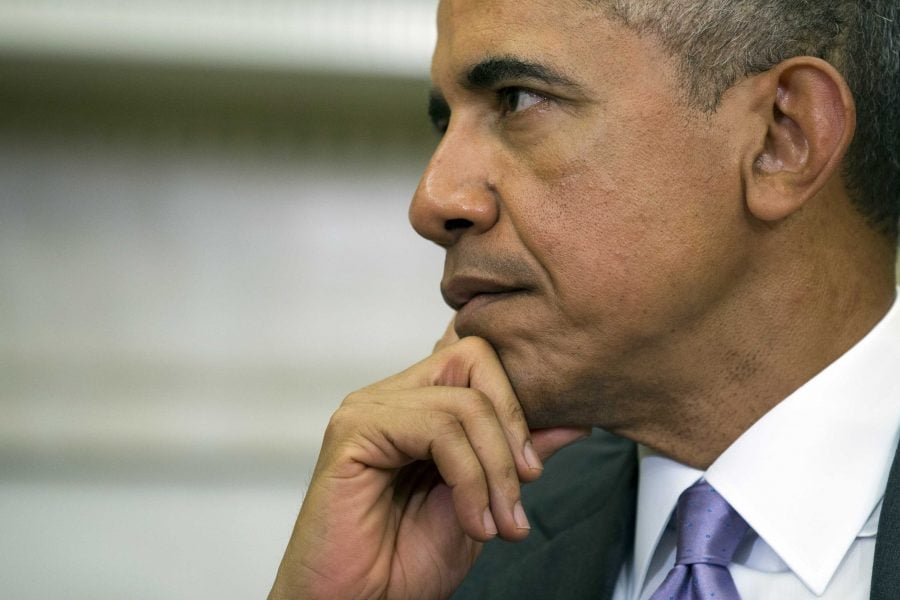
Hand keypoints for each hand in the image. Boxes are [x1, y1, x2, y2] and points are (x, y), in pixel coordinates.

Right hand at [269, 336, 588, 599]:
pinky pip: (437, 430)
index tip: (534, 468)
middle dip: (513, 428)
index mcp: (416, 405)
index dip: (518, 403)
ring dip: (496, 470)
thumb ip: (517, 456)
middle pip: (475, 361)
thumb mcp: (483, 502)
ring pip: (464, 402)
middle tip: (523, 490)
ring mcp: (369, 408)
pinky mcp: (354, 430)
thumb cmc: (403, 563)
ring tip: (498, 523)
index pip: (479, 359)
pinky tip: (471, 521)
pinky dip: (470, 479)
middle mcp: (391, 397)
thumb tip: (574, 420)